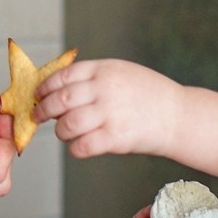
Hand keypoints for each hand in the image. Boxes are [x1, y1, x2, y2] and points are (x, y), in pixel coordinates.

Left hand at [35, 58, 185, 158]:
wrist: (179, 116)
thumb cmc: (148, 94)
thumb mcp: (121, 72)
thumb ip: (92, 77)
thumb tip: (55, 87)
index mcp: (104, 70)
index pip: (63, 76)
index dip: (45, 87)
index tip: (38, 94)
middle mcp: (106, 89)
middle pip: (60, 100)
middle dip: (43, 110)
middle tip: (38, 116)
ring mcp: (111, 114)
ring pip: (67, 124)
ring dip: (60, 131)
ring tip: (64, 132)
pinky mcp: (117, 138)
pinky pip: (82, 146)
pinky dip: (74, 148)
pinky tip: (79, 146)